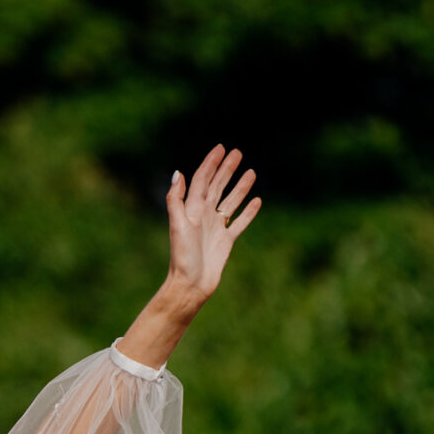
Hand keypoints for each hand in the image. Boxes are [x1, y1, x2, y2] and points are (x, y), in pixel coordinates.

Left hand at [163, 144, 259, 309]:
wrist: (190, 285)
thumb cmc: (182, 257)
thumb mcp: (177, 225)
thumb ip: (175, 200)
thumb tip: (178, 172)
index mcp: (192, 209)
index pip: (202, 180)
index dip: (211, 164)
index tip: (221, 148)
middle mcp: (204, 216)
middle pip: (217, 186)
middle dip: (227, 169)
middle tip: (237, 153)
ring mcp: (215, 228)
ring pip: (230, 201)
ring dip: (240, 186)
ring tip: (251, 171)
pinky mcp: (225, 242)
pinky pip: (239, 223)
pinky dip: (248, 212)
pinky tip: (257, 201)